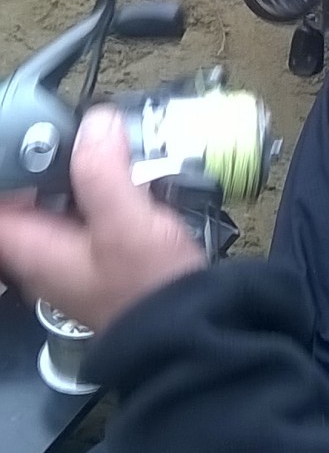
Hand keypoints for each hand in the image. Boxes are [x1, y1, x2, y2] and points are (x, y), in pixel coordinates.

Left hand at [0, 110, 204, 335]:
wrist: (185, 328)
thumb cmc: (148, 288)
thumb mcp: (124, 223)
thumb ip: (103, 171)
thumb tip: (96, 125)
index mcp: (33, 248)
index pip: (1, 203)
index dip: (11, 169)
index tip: (33, 141)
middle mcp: (45, 253)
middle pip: (28, 195)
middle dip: (52, 161)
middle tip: (84, 136)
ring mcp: (72, 254)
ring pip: (62, 200)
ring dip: (85, 172)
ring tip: (116, 148)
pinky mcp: (101, 252)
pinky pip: (91, 210)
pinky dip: (108, 188)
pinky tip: (136, 176)